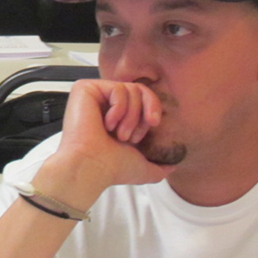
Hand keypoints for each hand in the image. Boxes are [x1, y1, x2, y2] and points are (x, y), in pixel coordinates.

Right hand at [43, 79, 175, 198]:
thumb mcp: (143, 167)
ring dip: (130, 116)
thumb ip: (159, 166)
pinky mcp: (85, 89)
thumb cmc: (112, 168)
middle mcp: (103, 104)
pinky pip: (117, 88)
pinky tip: (106, 125)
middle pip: (139, 90)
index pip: (142, 99)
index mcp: (116, 117)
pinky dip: (119, 109)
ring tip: (119, 134)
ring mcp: (93, 96)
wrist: (93, 167)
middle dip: (142, 115)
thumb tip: (173, 166)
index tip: (147, 132)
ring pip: (130, 88)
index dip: (150, 113)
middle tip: (132, 137)